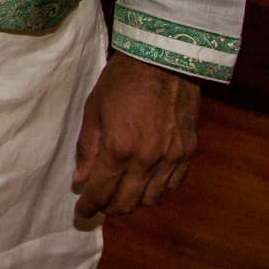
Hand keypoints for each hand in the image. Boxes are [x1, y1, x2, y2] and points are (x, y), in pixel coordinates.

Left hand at [73, 52, 199, 219]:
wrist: (165, 58)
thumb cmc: (123, 79)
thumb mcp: (94, 108)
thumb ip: (88, 148)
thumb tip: (80, 180)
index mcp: (119, 148)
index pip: (101, 192)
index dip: (89, 206)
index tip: (81, 210)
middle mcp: (147, 159)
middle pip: (127, 202)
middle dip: (109, 207)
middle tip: (99, 203)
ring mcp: (171, 157)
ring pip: (152, 199)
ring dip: (134, 201)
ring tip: (121, 192)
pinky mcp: (188, 151)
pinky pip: (173, 184)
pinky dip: (157, 189)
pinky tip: (146, 182)